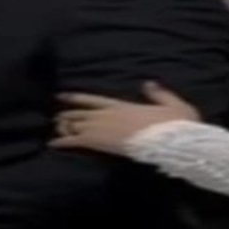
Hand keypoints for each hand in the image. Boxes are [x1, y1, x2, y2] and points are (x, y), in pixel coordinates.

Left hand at [52, 82, 201, 155]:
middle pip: (79, 113)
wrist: (171, 142)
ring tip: (55, 131)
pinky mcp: (100, 143)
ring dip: (63, 128)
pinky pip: (74, 141)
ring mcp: (102, 128)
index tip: (62, 95)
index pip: (94, 99)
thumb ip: (159, 94)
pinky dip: (62, 142)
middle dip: (67, 116)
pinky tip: (52, 145)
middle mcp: (108, 114)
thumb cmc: (176, 125)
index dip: (76, 97)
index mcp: (123, 105)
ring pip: (74, 125)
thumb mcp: (173, 104)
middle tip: (57, 119)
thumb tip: (148, 83)